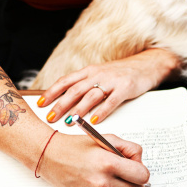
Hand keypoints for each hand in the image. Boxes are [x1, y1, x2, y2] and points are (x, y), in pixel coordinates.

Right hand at [38, 133, 150, 186]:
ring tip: (117, 181)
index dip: (142, 171)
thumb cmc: (77, 147)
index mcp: (108, 163)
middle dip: (137, 184)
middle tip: (129, 176)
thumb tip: (141, 162)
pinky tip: (104, 185)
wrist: (51, 158)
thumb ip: (129, 149)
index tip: (136, 168)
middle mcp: (103, 182)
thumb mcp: (107, 139)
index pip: (142, 176)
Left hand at [39, 48, 179, 124]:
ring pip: (91, 95)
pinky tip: (94, 121)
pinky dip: (102, 111)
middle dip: (61, 105)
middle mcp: (97, 74)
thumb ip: (84, 85)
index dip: (51, 92)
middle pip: (75, 90)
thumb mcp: (99, 75)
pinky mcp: (125, 88)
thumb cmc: (120, 74)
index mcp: (88, 71)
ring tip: (70, 121)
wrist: (146, 65)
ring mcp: (111, 81)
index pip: (65, 81)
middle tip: (51, 118)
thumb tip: (64, 101)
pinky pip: (111, 101)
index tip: (40, 105)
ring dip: (79, 109)